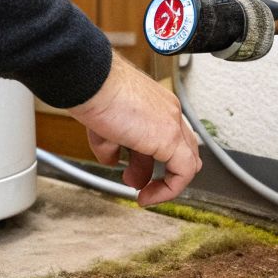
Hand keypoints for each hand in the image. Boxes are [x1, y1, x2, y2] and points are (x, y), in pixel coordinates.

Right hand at [66, 55, 202, 205]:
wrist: (91, 81)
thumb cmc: (93, 92)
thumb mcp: (104, 125)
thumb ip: (113, 144)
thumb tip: (112, 159)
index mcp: (156, 104)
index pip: (168, 135)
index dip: (154, 158)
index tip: (136, 170)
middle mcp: (168, 113)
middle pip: (182, 148)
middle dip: (162, 171)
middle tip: (142, 182)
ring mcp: (171, 124)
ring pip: (186, 161)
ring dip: (165, 183)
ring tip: (143, 193)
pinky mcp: (169, 137)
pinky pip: (183, 171)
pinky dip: (168, 189)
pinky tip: (147, 196)